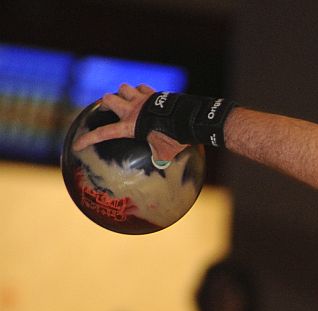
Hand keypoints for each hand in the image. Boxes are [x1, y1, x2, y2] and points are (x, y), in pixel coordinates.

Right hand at [71, 83, 187, 163]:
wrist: (187, 120)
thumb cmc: (174, 138)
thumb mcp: (165, 152)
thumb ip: (159, 156)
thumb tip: (160, 163)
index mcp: (130, 126)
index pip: (104, 133)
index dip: (88, 139)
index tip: (77, 145)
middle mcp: (132, 110)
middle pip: (108, 99)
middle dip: (106, 104)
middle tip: (109, 110)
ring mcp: (142, 99)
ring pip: (123, 88)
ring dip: (123, 93)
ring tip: (128, 100)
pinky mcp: (153, 93)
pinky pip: (141, 87)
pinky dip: (140, 91)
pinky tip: (144, 96)